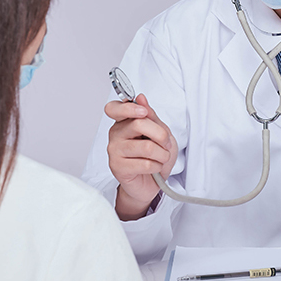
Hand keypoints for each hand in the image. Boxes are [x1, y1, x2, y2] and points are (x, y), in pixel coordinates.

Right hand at [105, 93, 177, 220]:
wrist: (152, 182)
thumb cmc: (156, 155)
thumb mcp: (161, 131)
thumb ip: (151, 116)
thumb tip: (140, 98)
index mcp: (124, 121)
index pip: (114, 108)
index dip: (128, 108)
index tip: (143, 112)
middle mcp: (116, 134)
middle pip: (138, 124)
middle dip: (161, 135)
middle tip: (166, 144)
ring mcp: (114, 150)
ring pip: (146, 147)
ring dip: (162, 154)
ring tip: (161, 158)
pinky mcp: (118, 167)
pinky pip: (145, 164)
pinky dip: (157, 166)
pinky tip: (154, 168)